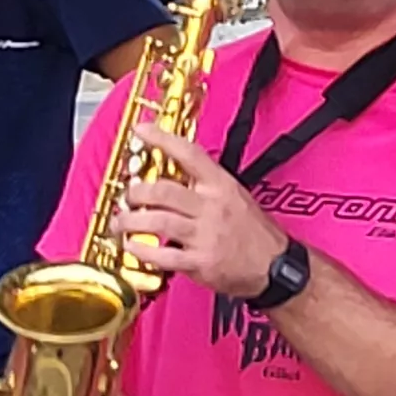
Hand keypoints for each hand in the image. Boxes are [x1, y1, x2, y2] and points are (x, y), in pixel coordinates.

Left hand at [117, 125, 284, 299]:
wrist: (275, 266)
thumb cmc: (254, 233)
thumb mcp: (236, 196)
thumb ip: (205, 185)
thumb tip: (174, 172)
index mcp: (221, 186)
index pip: (190, 154)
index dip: (162, 139)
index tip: (141, 130)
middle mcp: (212, 207)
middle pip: (163, 190)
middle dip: (136, 192)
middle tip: (127, 195)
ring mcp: (205, 235)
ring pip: (157, 221)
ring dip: (130, 221)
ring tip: (120, 222)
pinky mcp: (200, 262)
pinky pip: (162, 255)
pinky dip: (141, 250)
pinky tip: (132, 247)